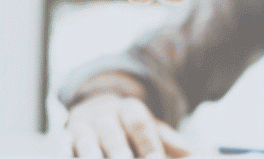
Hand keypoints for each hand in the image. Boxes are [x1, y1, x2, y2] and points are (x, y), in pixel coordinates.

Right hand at [65, 93, 189, 157]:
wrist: (95, 110)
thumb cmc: (133, 130)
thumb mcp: (155, 131)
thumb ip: (175, 145)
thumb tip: (200, 154)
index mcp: (129, 109)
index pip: (140, 125)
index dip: (149, 145)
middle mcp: (103, 115)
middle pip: (112, 135)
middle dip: (120, 155)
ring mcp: (81, 128)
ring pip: (86, 144)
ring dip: (92, 158)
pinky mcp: (63, 141)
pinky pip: (64, 151)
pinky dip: (69, 157)